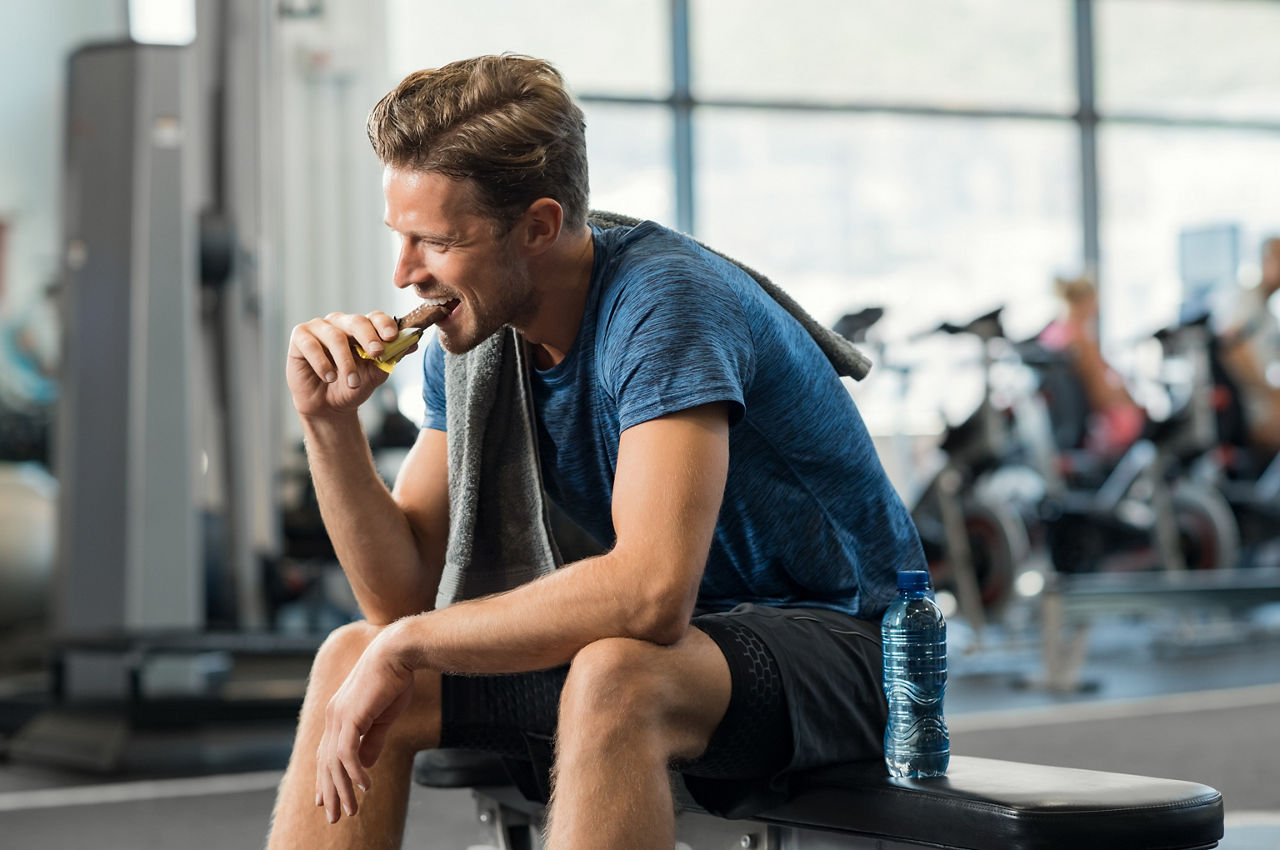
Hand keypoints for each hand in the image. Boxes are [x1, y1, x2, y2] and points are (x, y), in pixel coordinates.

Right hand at [287, 311, 407, 417]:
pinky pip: (310, 344)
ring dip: (346, 361)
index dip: (384, 325)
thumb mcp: (376, 374)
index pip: (374, 317)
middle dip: (369, 337)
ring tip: (352, 382)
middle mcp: (340, 323)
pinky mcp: (299, 337)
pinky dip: (322, 363)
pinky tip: (329, 377)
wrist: (329, 407)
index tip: (392, 338)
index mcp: (361, 328)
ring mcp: (319, 328)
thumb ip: (391, 358)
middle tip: (377, 354)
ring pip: (335, 336)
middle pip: (356, 321)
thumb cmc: (352, 386)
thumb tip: (413, 343)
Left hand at [314, 625, 416, 823]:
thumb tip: (365, 766)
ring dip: (343, 789)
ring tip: (351, 810)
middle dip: (330, 792)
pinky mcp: (350, 716)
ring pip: (334, 763)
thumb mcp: (383, 717)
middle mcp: (333, 716)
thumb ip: (372, 741)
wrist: (398, 653)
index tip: (325, 800)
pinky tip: (365, 787)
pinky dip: (355, 773)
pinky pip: (347, 753)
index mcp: (339, 714)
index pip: (326, 753)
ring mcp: (339, 716)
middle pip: (325, 763)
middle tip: (335, 817)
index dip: (325, 778)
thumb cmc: (394, 680)